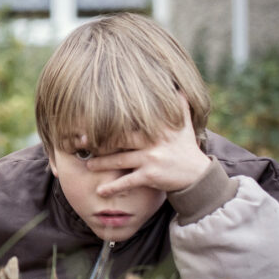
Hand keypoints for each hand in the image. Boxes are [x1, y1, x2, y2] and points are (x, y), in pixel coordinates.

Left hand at [86, 93, 210, 196]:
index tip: (92, 121)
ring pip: (119, 160)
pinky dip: (112, 187)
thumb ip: (180, 106)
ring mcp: (150, 158)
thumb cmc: (186, 148)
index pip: (130, 122)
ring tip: (88, 165)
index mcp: (157, 127)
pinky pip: (127, 182)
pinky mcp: (150, 176)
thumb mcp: (185, 125)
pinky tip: (100, 191)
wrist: (198, 175)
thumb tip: (179, 87)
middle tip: (81, 142)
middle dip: (100, 141)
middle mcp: (152, 141)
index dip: (111, 122)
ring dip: (101, 164)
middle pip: (120, 139)